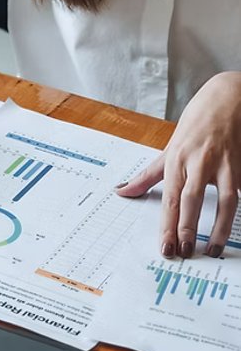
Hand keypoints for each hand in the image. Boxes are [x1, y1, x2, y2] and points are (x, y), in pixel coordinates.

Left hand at [117, 72, 240, 258]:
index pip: (169, 200)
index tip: (166, 248)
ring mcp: (224, 162)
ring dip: (220, 228)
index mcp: (176, 161)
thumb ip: (146, 176)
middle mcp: (198, 162)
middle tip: (184, 252)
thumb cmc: (195, 126)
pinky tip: (238, 228)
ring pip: (225, 200)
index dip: (167, 226)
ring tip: (214, 250)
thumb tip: (121, 192)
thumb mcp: (168, 150)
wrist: (227, 98)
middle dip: (187, 229)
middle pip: (191, 200)